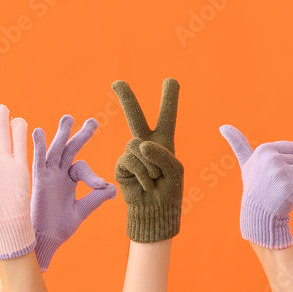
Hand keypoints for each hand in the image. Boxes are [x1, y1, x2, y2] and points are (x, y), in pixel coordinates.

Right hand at [31, 115, 116, 270]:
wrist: (45, 241)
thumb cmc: (60, 227)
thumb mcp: (82, 211)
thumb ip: (95, 198)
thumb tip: (112, 188)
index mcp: (69, 180)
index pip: (82, 168)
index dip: (93, 176)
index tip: (102, 187)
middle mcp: (59, 174)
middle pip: (70, 149)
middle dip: (80, 135)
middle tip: (92, 122)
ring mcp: (48, 176)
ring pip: (56, 150)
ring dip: (62, 134)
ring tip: (68, 118)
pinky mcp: (39, 182)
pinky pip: (39, 161)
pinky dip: (39, 147)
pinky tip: (39, 132)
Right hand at [113, 78, 183, 242]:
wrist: (154, 212)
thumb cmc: (168, 191)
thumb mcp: (175, 171)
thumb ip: (162, 153)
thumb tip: (141, 144)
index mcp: (164, 142)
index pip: (167, 116)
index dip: (169, 98)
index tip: (171, 79)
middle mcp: (146, 143)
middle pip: (136, 117)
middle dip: (126, 98)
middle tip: (117, 82)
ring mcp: (132, 153)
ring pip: (139, 145)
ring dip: (152, 166)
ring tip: (155, 179)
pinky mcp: (121, 164)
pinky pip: (132, 159)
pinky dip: (143, 173)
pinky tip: (146, 184)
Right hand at [220, 125, 292, 248]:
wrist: (257, 216)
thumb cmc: (255, 187)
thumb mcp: (246, 163)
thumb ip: (238, 143)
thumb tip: (222, 126)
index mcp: (265, 149)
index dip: (289, 163)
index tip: (275, 174)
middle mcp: (272, 158)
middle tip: (278, 186)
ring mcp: (281, 172)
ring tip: (283, 193)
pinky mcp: (290, 186)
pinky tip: (289, 200)